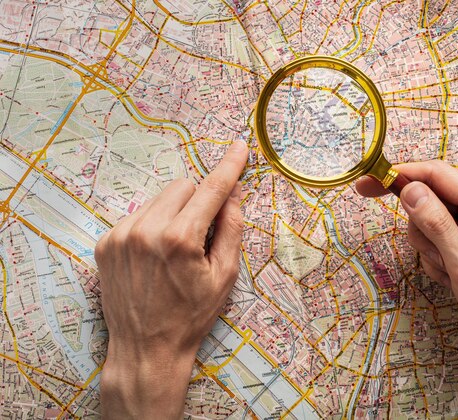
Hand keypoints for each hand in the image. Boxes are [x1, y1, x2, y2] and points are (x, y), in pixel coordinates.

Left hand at [95, 140, 247, 418]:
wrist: (146, 349)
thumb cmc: (192, 316)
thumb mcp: (224, 276)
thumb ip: (231, 228)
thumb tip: (233, 192)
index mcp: (180, 239)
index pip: (210, 190)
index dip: (228, 167)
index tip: (240, 148)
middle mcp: (146, 230)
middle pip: (182, 186)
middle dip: (198, 201)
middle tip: (202, 233)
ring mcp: (121, 235)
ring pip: (159, 199)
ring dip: (174, 212)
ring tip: (174, 249)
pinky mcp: (106, 243)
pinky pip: (138, 214)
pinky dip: (152, 225)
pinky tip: (154, 255)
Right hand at [357, 160, 457, 418]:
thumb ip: (436, 223)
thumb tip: (409, 189)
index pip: (436, 174)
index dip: (398, 175)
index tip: (366, 184)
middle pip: (430, 198)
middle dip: (421, 228)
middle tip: (437, 258)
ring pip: (430, 220)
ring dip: (430, 248)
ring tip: (450, 273)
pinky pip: (439, 238)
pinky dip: (437, 257)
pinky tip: (452, 277)